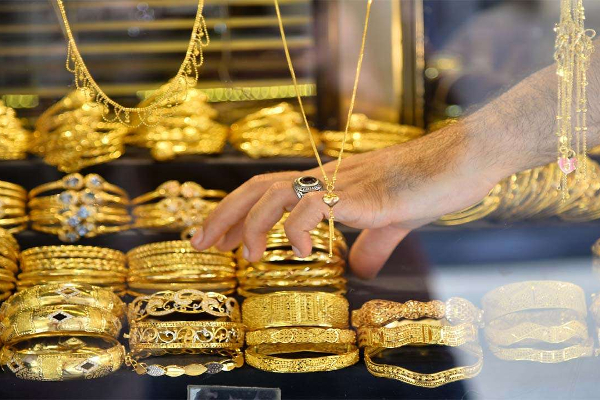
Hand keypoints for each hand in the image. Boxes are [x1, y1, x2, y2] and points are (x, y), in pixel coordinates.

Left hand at [192, 122, 507, 277]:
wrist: (460, 162)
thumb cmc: (426, 185)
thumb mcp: (391, 222)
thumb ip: (371, 245)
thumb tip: (362, 271)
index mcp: (327, 183)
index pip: (268, 191)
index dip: (236, 212)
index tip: (215, 239)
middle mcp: (326, 178)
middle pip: (259, 187)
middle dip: (224, 215)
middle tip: (201, 245)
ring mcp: (343, 183)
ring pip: (279, 193)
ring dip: (253, 224)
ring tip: (246, 257)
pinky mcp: (363, 193)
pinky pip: (317, 205)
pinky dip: (297, 228)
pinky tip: (298, 252)